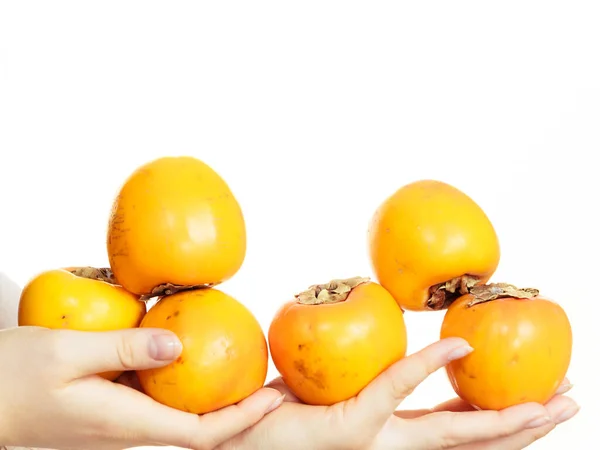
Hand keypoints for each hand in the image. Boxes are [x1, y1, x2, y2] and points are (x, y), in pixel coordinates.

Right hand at [0, 326, 283, 449]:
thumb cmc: (12, 378)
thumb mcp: (66, 353)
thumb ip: (124, 348)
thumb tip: (179, 344)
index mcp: (123, 423)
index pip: (199, 434)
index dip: (241, 418)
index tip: (271, 397)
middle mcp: (126, 431)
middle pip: (196, 429)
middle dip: (236, 410)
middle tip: (266, 379)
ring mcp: (116, 423)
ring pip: (177, 415)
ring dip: (211, 396)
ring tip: (238, 364)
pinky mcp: (106, 410)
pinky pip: (154, 401)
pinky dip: (180, 383)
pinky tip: (187, 356)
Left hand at [219, 338, 577, 449]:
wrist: (239, 439)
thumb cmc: (284, 410)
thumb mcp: (340, 391)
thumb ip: (371, 376)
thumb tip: (391, 338)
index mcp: (397, 435)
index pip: (456, 425)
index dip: (496, 413)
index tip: (535, 393)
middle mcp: (398, 444)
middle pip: (474, 438)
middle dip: (525, 423)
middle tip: (570, 399)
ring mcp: (381, 440)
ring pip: (455, 430)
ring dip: (504, 413)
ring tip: (553, 400)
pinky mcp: (355, 424)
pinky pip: (398, 388)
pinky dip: (427, 366)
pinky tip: (459, 346)